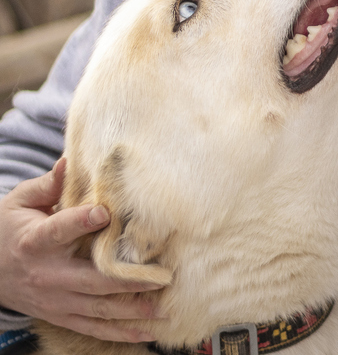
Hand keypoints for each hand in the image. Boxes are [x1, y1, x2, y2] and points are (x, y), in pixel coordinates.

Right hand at [0, 158, 159, 340]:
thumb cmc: (11, 228)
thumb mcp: (21, 202)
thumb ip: (49, 185)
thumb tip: (70, 161)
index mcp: (36, 241)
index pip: (60, 230)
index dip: (81, 221)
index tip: (105, 213)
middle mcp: (48, 274)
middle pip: (91, 279)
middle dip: (128, 281)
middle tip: (164, 277)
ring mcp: (55, 299)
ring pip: (97, 308)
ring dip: (133, 311)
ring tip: (165, 309)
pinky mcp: (60, 314)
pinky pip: (92, 327)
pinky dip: (120, 333)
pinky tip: (147, 333)